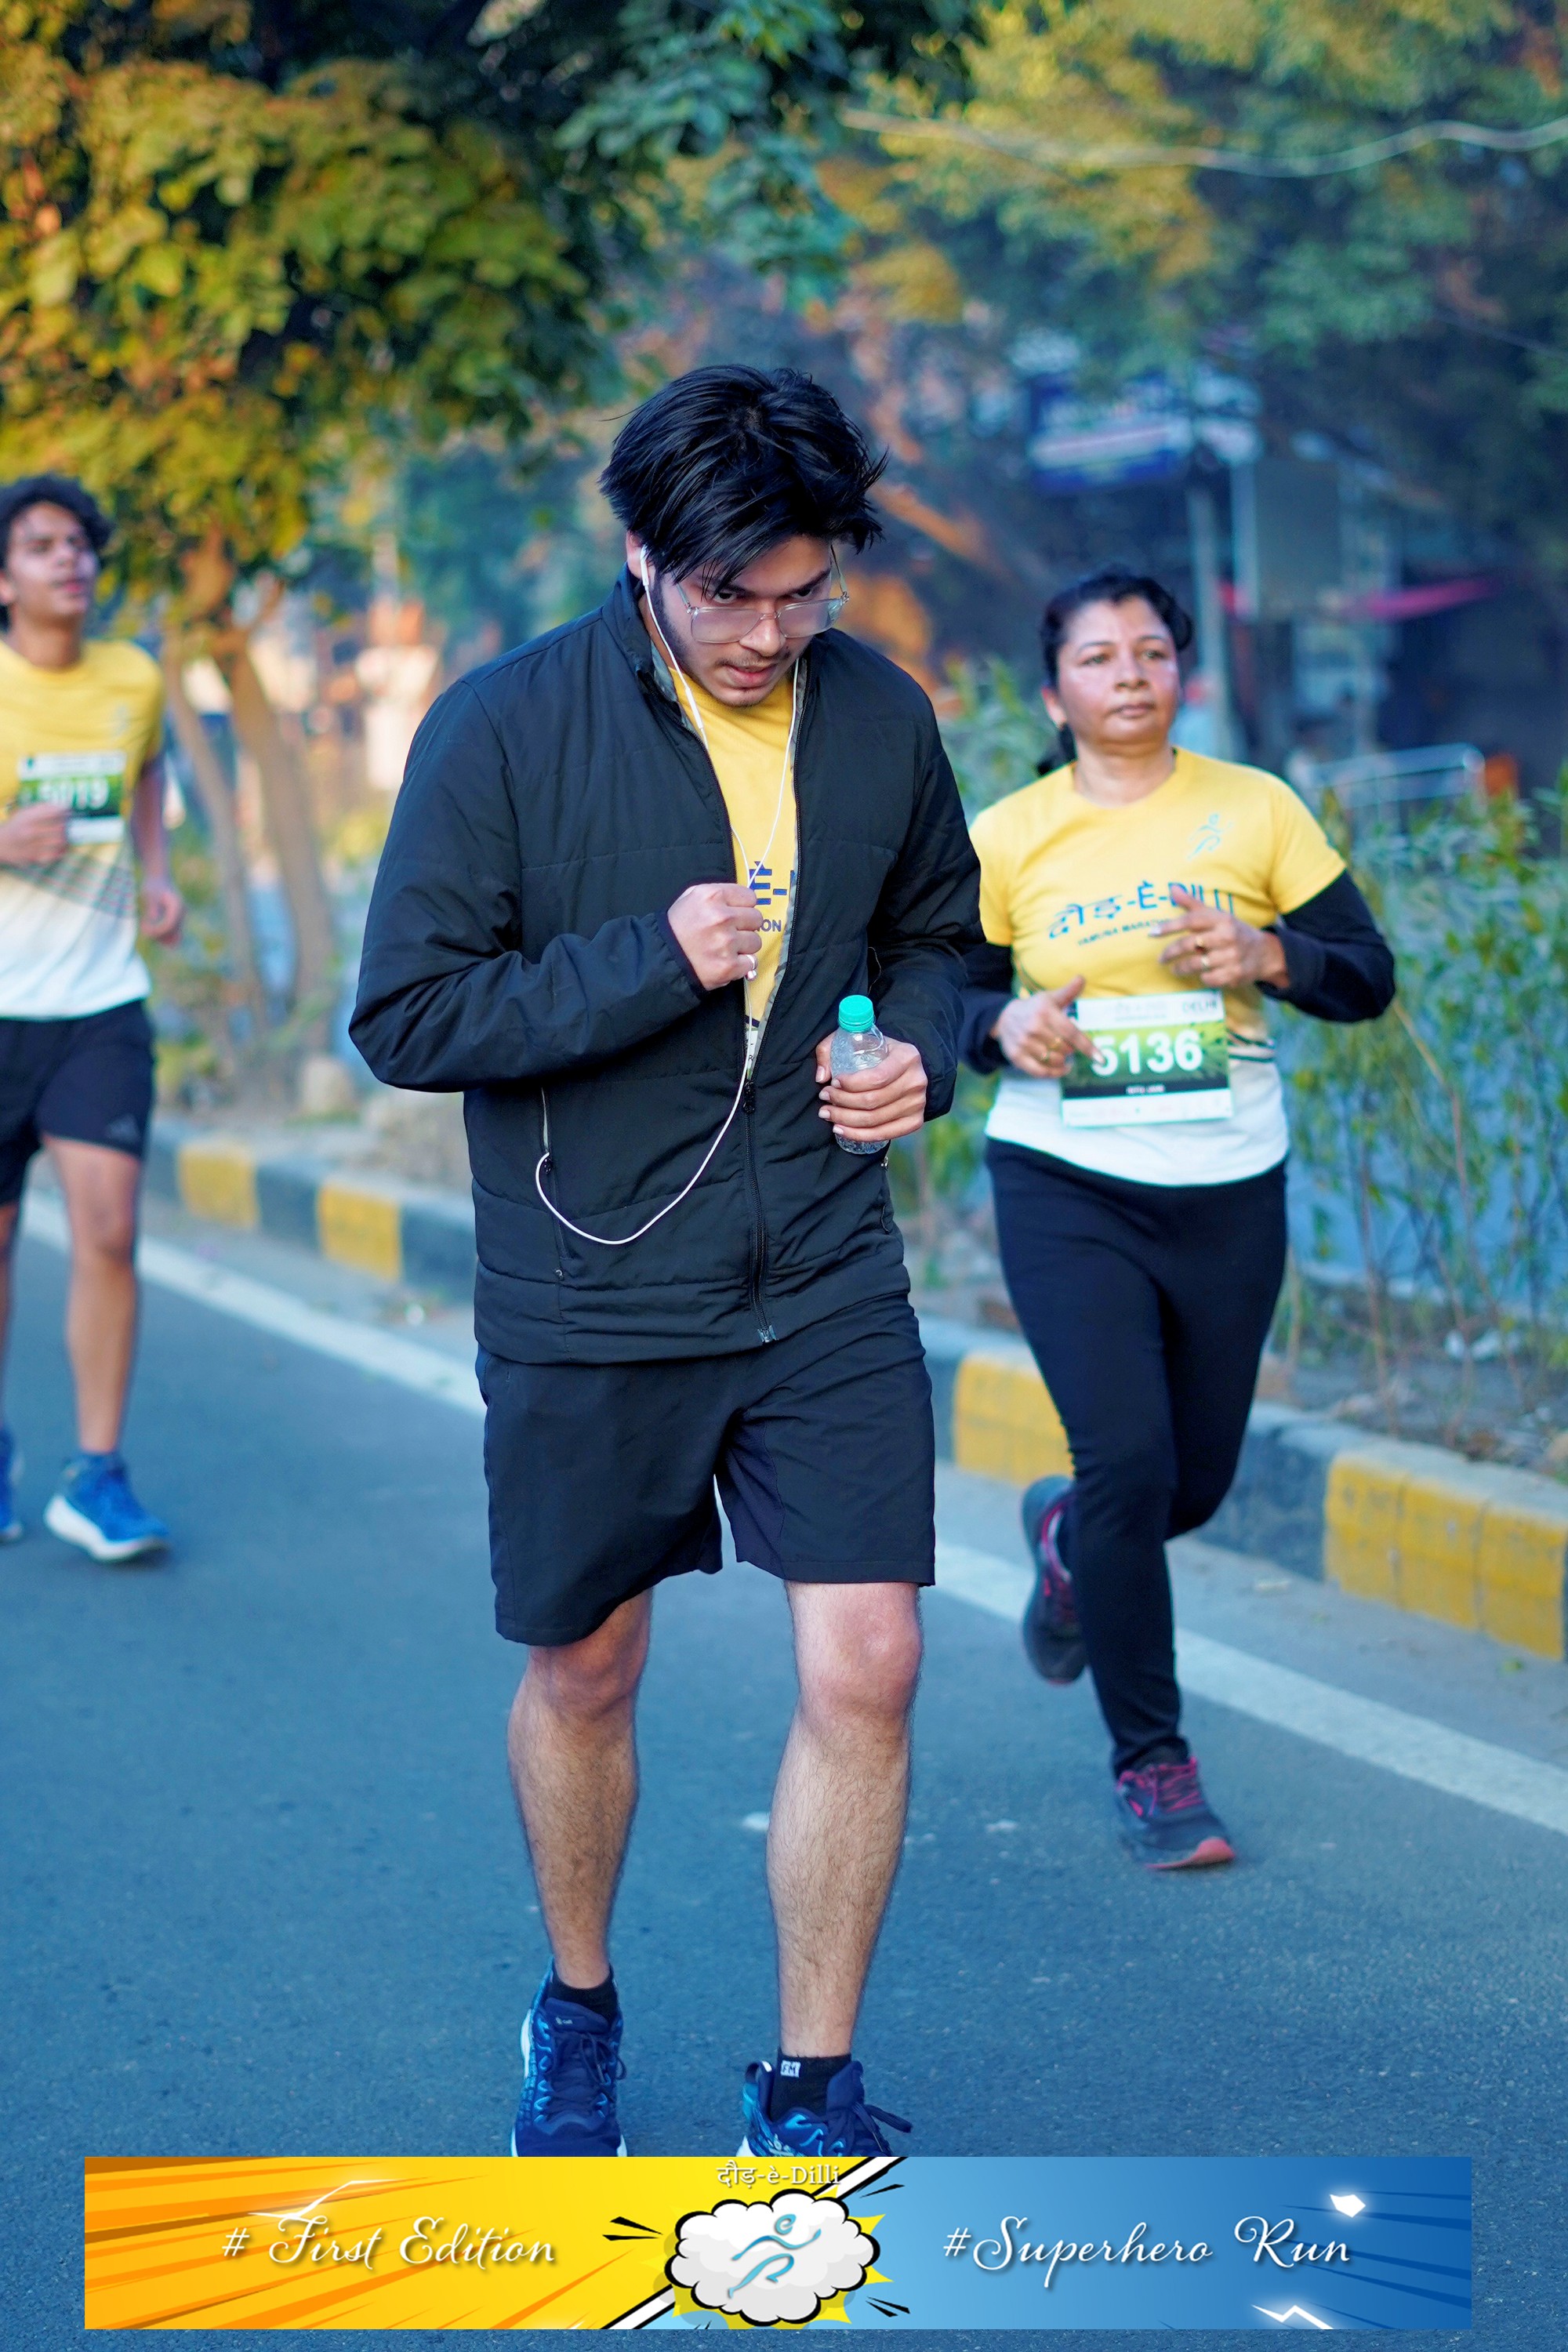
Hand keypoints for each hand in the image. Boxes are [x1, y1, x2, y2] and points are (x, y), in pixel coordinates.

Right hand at [0, 802, 69, 863]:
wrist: (1, 844)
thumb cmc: (16, 826)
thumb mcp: (24, 812)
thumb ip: (42, 808)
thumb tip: (63, 808)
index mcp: (28, 818)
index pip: (54, 813)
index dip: (64, 812)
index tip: (66, 813)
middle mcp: (31, 831)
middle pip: (59, 827)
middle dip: (66, 825)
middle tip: (67, 825)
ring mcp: (34, 846)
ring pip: (60, 842)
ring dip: (65, 838)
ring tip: (64, 835)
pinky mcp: (35, 857)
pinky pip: (55, 854)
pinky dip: (61, 850)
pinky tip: (60, 847)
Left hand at [140, 877, 184, 943]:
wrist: (159, 877)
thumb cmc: (153, 885)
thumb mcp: (150, 895)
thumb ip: (152, 908)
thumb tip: (154, 920)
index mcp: (177, 906)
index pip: (169, 924)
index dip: (157, 930)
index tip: (144, 930)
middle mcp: (182, 913)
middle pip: (174, 934)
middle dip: (159, 937)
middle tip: (144, 932)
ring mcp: (181, 918)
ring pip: (174, 936)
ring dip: (160, 938)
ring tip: (145, 930)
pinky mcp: (176, 920)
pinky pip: (171, 933)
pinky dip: (160, 934)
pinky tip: (148, 928)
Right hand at [668, 882, 761, 989]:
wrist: (662, 958)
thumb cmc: (678, 926)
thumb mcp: (691, 897)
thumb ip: (719, 893)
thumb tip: (745, 899)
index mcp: (713, 896)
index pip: (750, 897)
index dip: (743, 906)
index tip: (735, 914)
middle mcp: (722, 917)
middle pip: (756, 918)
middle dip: (746, 925)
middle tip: (731, 932)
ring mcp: (727, 943)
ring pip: (756, 941)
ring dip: (745, 946)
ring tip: (727, 948)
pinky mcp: (729, 966)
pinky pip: (751, 962)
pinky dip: (742, 964)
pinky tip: (727, 961)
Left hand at [813, 1033, 927, 1144]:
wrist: (903, 1068)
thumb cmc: (877, 1053)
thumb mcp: (855, 1040)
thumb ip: (831, 1049)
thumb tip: (822, 1077)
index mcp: (907, 1057)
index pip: (877, 1077)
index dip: (851, 1084)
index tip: (833, 1083)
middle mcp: (916, 1081)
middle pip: (873, 1101)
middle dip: (842, 1102)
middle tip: (824, 1098)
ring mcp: (918, 1104)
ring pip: (875, 1119)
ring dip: (845, 1120)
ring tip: (828, 1114)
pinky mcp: (915, 1121)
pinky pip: (885, 1134)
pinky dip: (860, 1135)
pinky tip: (842, 1130)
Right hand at [991, 976, 1089, 1077]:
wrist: (1003, 1018)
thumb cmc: (1033, 1008)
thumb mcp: (1049, 998)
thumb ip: (1068, 992)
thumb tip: (1082, 979)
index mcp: (1045, 1012)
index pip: (1071, 1032)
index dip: (1087, 1046)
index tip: (1100, 1058)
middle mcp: (1034, 1028)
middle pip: (1064, 1048)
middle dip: (1070, 1049)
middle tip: (1067, 1045)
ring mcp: (1024, 1043)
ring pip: (1054, 1060)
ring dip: (1063, 1061)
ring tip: (1063, 1055)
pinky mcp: (1016, 1056)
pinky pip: (1040, 1071)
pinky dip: (1054, 1073)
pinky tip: (1061, 1069)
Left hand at [1155, 885, 1286, 988]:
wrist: (1265, 953)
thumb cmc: (1233, 931)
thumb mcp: (1217, 915)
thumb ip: (1193, 904)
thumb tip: (1172, 888)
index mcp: (1221, 919)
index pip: (1191, 920)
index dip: (1170, 926)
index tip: (1152, 932)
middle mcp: (1227, 936)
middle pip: (1189, 944)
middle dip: (1170, 952)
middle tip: (1161, 958)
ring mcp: (1231, 956)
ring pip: (1196, 964)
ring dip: (1181, 968)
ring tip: (1174, 969)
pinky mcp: (1234, 974)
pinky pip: (1208, 979)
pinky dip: (1202, 978)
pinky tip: (1200, 975)